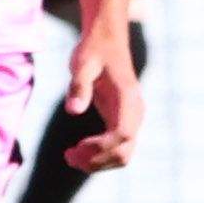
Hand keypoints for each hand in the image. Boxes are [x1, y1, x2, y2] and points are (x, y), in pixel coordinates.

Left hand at [63, 23, 140, 174]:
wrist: (107, 40)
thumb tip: (72, 110)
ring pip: (123, 155)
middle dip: (96, 160)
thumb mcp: (83, 63)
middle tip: (68, 156)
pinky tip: (78, 151)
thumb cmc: (94, 50)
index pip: (123, 134)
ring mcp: (131, 119)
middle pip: (124, 151)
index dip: (101, 146)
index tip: (76, 146)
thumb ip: (79, 85)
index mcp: (128, 99)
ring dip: (98, 162)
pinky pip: (117, 148)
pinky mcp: (123, 121)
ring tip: (70, 157)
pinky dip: (99, 156)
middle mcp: (135, 112)